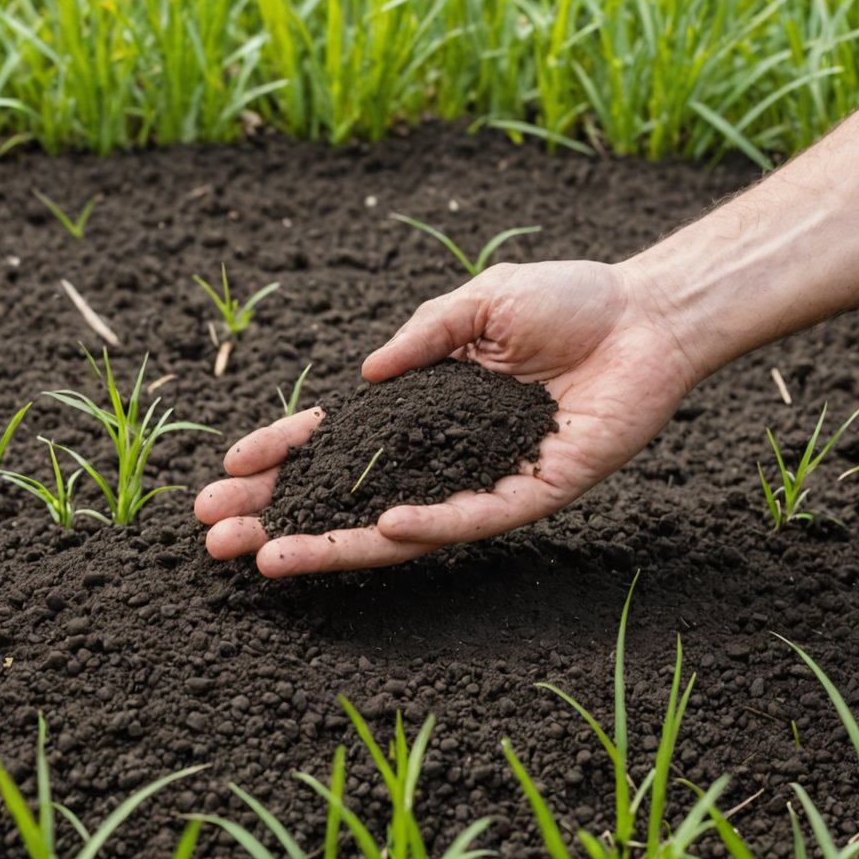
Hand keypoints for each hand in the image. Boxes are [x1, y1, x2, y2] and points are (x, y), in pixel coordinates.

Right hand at [194, 259, 696, 576]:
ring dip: (332, 541)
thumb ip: (419, 341)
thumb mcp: (474, 306)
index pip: (338, 440)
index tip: (231, 468)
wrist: (643, 316)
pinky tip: (378, 528)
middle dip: (282, 512)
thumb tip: (359, 381)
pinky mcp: (529, 494)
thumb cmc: (564, 301)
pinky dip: (425, 525)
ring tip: (267, 556)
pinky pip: (469, 517)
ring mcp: (481, 479)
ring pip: (395, 525)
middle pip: (348, 493)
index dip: (285, 455)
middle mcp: (442, 453)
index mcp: (422, 407)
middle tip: (215, 534)